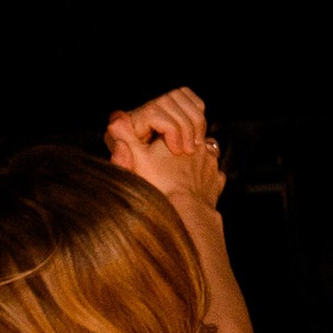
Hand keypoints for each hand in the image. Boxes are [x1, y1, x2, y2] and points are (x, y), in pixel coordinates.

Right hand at [107, 86, 226, 227]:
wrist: (186, 214)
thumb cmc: (160, 186)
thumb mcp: (137, 160)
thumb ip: (126, 138)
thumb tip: (115, 118)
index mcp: (181, 137)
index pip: (176, 124)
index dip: (168, 133)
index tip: (159, 146)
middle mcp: (200, 147)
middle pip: (190, 138)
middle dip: (183, 145)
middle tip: (169, 159)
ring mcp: (211, 165)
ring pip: (205, 155)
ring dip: (195, 162)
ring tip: (180, 176)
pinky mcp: (216, 182)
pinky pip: (214, 176)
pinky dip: (206, 180)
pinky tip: (195, 189)